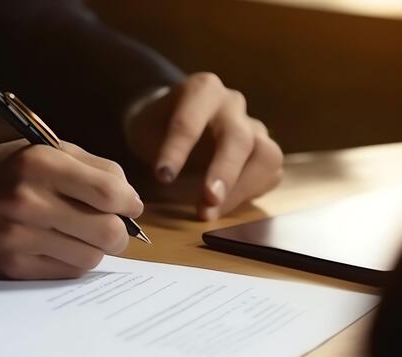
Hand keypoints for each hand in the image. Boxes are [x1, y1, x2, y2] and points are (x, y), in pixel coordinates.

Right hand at [0, 140, 142, 278]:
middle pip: (108, 231)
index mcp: (39, 163)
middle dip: (120, 231)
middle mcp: (29, 201)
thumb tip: (128, 197)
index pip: (110, 190)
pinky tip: (63, 246)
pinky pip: (66, 272)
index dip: (130, 201)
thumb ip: (86, 165)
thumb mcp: (35, 150)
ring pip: (91, 257)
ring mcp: (20, 237)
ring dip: (97, 248)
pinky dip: (74, 261)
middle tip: (112, 225)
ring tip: (83, 235)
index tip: (130, 205)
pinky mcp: (12, 266)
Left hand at [126, 73, 283, 219]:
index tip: (163, 177)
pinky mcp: (263, 150)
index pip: (190, 120)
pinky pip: (270, 172)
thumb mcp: (143, 129)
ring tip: (211, 211)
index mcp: (201, 90)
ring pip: (265, 155)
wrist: (172, 121)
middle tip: (209, 198)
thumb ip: (152, 147)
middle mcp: (232, 104)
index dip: (177, 150)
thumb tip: (165, 178)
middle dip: (224, 171)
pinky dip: (249, 193)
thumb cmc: (157, 126)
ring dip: (241, 188)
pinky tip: (223, 207)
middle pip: (238, 137)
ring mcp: (252, 125)